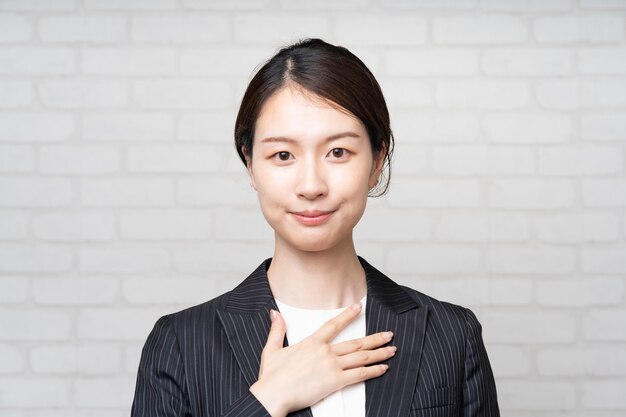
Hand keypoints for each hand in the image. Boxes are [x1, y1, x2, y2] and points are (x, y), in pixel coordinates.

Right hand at [249, 302, 395, 416]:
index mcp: (312, 342)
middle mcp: (325, 352)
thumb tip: (274, 313)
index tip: (359, 307)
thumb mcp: (271, 349)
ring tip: (391, 350)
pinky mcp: (335, 381)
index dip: (348, 315)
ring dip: (379, 353)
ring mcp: (331, 366)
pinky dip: (373, 371)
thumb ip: (277, 330)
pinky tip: (383, 368)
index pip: (334, 325)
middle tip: (389, 335)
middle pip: (356, 342)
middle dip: (375, 338)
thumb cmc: (271, 376)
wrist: (273, 395)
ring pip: (361, 357)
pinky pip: (359, 375)